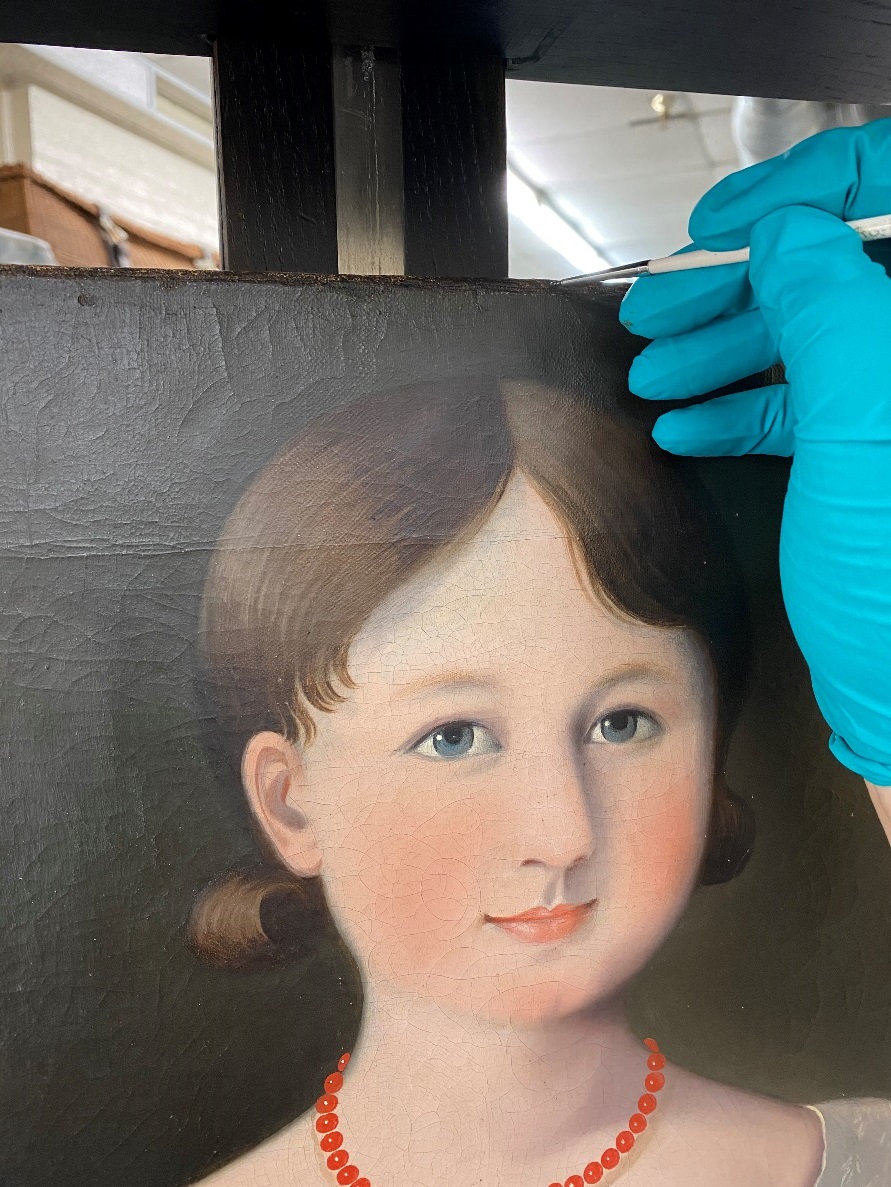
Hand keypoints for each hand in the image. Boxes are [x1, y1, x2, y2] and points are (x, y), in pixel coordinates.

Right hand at [619, 121, 890, 788]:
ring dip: (723, 352)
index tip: (721, 223)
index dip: (801, 195)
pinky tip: (687, 425)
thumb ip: (825, 303)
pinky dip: (742, 411)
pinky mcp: (874, 461)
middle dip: (737, 286)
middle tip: (658, 312)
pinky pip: (806, 409)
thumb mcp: (861, 422)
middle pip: (837, 273)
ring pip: (813, 342)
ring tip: (653, 375)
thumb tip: (786, 231)